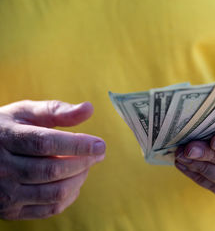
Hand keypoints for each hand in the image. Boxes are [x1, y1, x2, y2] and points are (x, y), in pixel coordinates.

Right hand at [0, 100, 105, 219]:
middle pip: (52, 170)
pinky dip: (69, 197)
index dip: (77, 145)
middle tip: (98, 153)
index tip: (100, 144)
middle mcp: (2, 168)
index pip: (45, 143)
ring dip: (79, 179)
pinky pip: (48, 209)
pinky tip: (74, 182)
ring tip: (87, 165)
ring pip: (53, 192)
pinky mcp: (10, 210)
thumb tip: (88, 108)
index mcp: (6, 137)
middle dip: (83, 162)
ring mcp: (5, 193)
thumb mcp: (25, 112)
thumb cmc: (6, 128)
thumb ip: (56, 110)